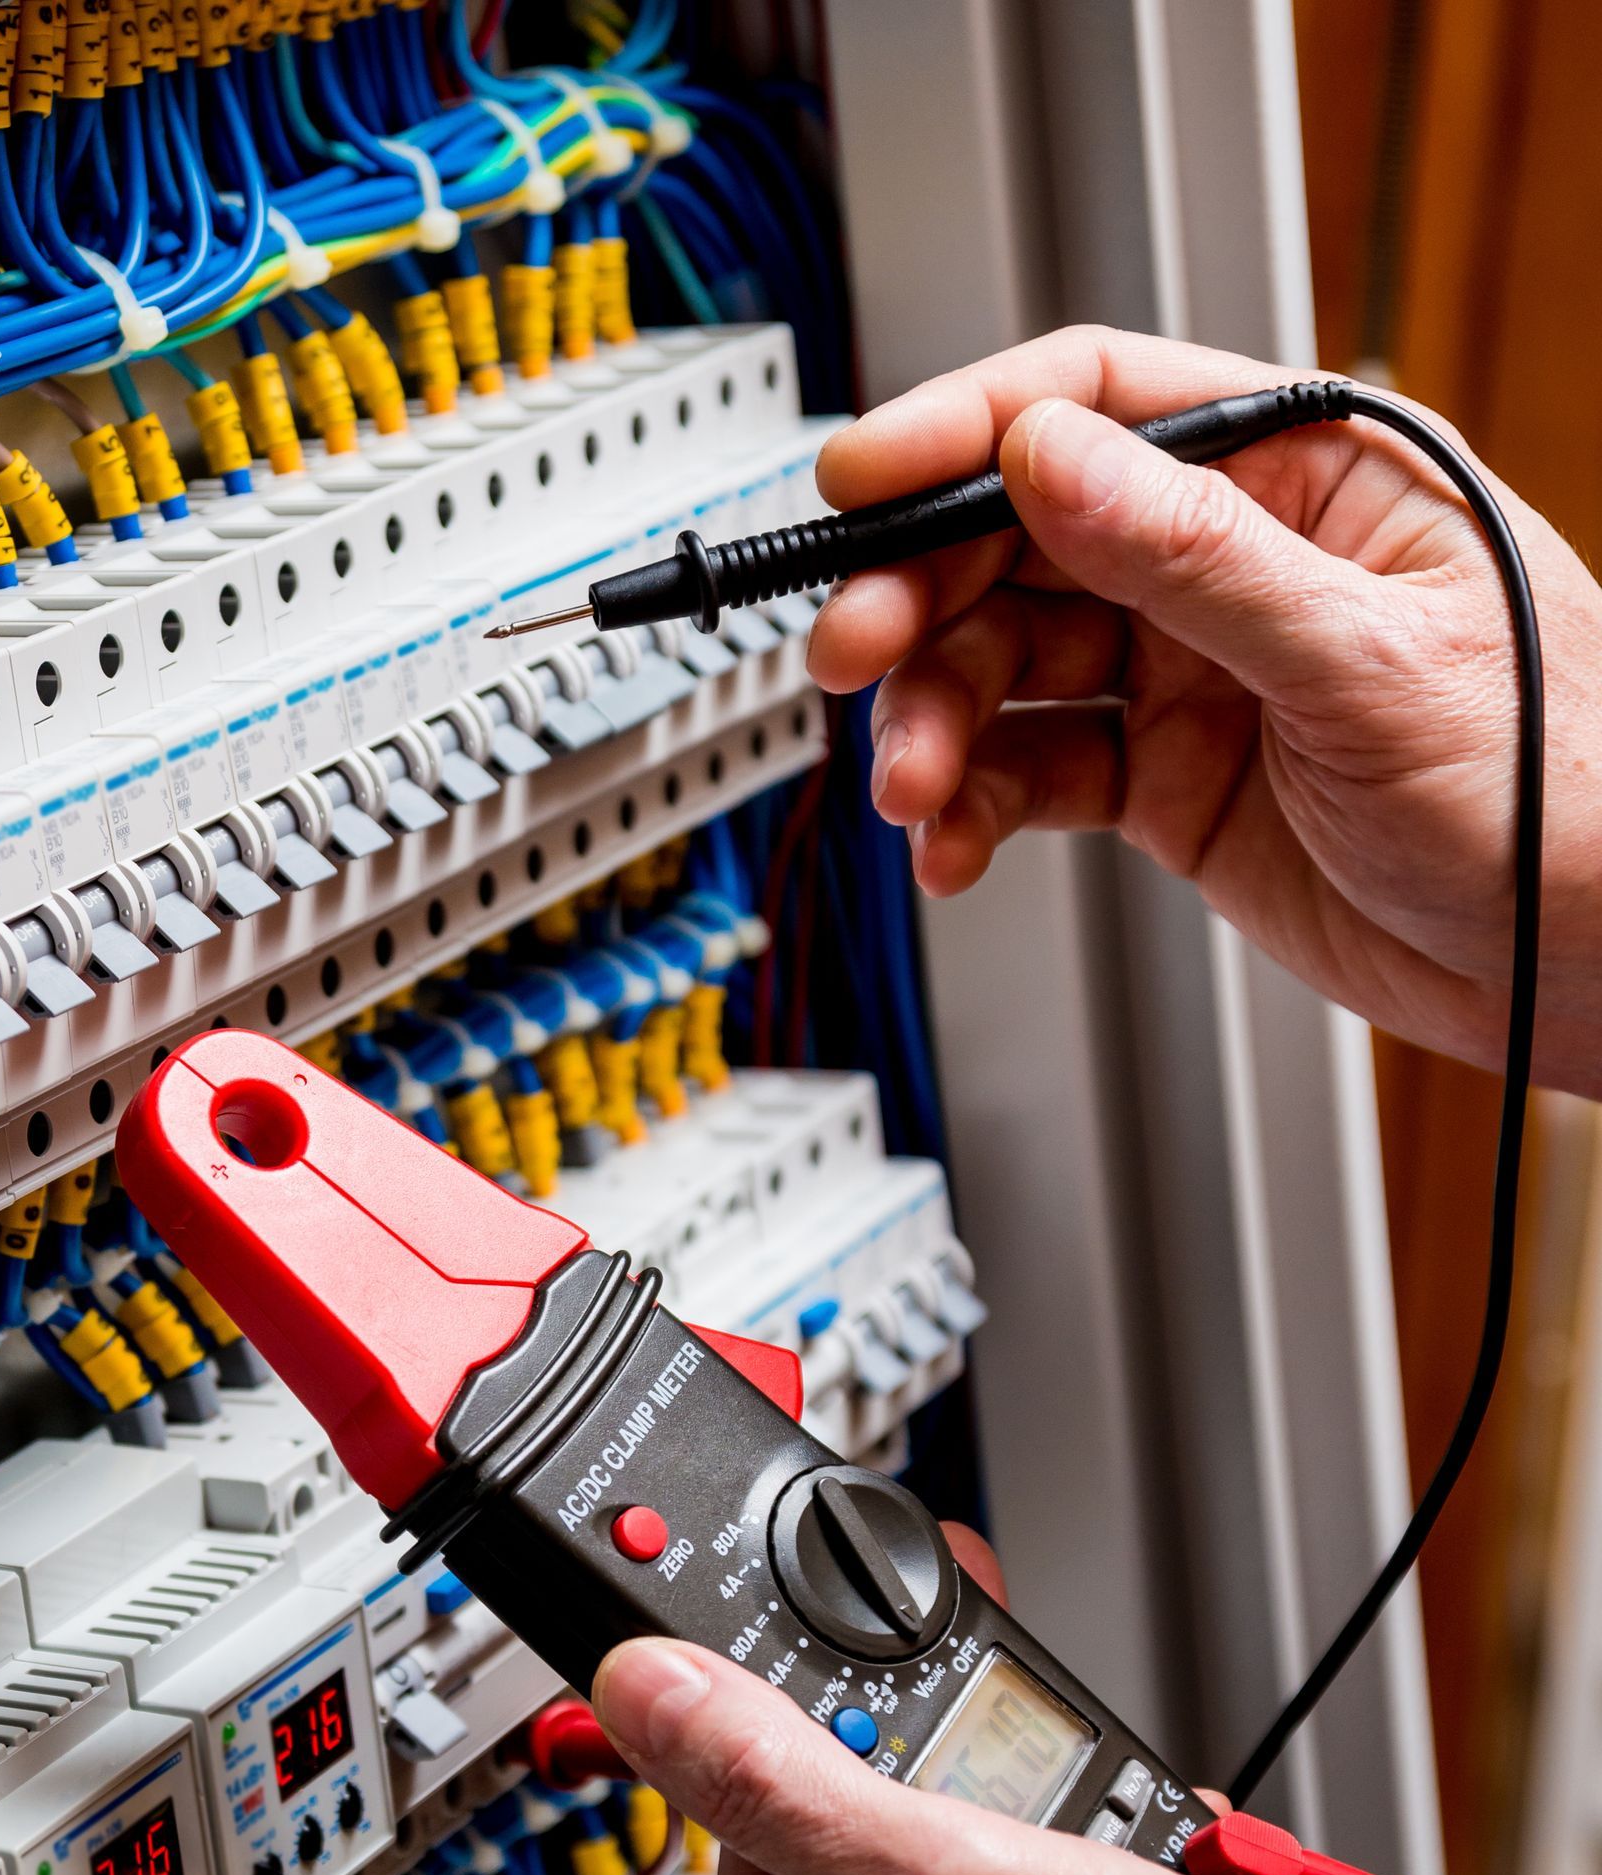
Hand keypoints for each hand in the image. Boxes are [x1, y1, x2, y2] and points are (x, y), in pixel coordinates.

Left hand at [591, 1523, 1358, 1874]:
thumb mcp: (948, 1870)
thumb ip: (776, 1775)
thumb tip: (643, 1690)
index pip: (760, 1827)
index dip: (857, 1743)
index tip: (927, 1690)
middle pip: (861, 1867)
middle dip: (969, 1804)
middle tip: (1056, 1793)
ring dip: (1039, 1850)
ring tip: (1119, 1852)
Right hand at [807, 326, 1601, 1093]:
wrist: (1579, 960)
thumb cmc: (1554, 786)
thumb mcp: (1367, 659)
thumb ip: (1197, 557)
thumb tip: (1051, 457)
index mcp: (1307, 473)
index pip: (1103, 406)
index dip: (968, 432)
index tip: (863, 477)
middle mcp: (1233, 559)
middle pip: (1023, 540)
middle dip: (924, 601)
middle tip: (855, 657)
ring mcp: (1193, 671)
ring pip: (1011, 665)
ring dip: (938, 725)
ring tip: (913, 791)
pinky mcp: (1169, 779)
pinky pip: (1036, 771)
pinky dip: (975, 807)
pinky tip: (954, 842)